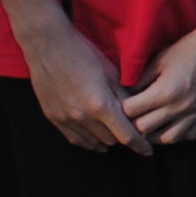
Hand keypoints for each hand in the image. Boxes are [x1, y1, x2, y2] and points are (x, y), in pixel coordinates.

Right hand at [29, 20, 147, 153]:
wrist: (47, 45)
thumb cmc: (83, 53)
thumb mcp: (111, 72)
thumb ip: (124, 96)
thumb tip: (137, 113)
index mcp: (101, 105)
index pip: (126, 135)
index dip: (140, 145)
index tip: (148, 151)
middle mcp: (83, 117)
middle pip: (111, 140)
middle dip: (123, 138)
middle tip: (130, 132)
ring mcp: (66, 119)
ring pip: (93, 142)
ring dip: (106, 140)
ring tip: (114, 135)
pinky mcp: (53, 117)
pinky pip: (75, 139)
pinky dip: (88, 141)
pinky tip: (95, 140)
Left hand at [134, 3, 195, 145]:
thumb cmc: (194, 46)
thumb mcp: (162, 57)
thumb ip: (143, 78)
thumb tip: (127, 92)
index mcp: (166, 91)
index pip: (131, 111)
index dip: (122, 107)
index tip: (122, 102)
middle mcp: (180, 107)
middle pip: (144, 129)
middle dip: (133, 122)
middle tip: (131, 115)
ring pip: (165, 139)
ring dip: (153, 134)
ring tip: (148, 124)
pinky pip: (187, 136)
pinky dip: (175, 134)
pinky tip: (170, 124)